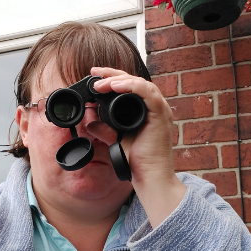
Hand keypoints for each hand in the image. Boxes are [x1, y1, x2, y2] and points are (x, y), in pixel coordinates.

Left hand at [88, 67, 185, 227]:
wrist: (149, 177)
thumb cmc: (137, 160)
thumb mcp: (115, 140)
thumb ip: (104, 130)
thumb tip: (89, 121)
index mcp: (145, 110)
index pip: (129, 87)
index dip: (113, 78)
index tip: (94, 77)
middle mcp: (154, 107)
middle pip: (134, 80)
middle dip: (113, 74)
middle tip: (94, 73)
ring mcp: (159, 110)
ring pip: (140, 83)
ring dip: (119, 79)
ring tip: (101, 83)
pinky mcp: (161, 115)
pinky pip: (147, 93)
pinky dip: (131, 86)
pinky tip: (116, 86)